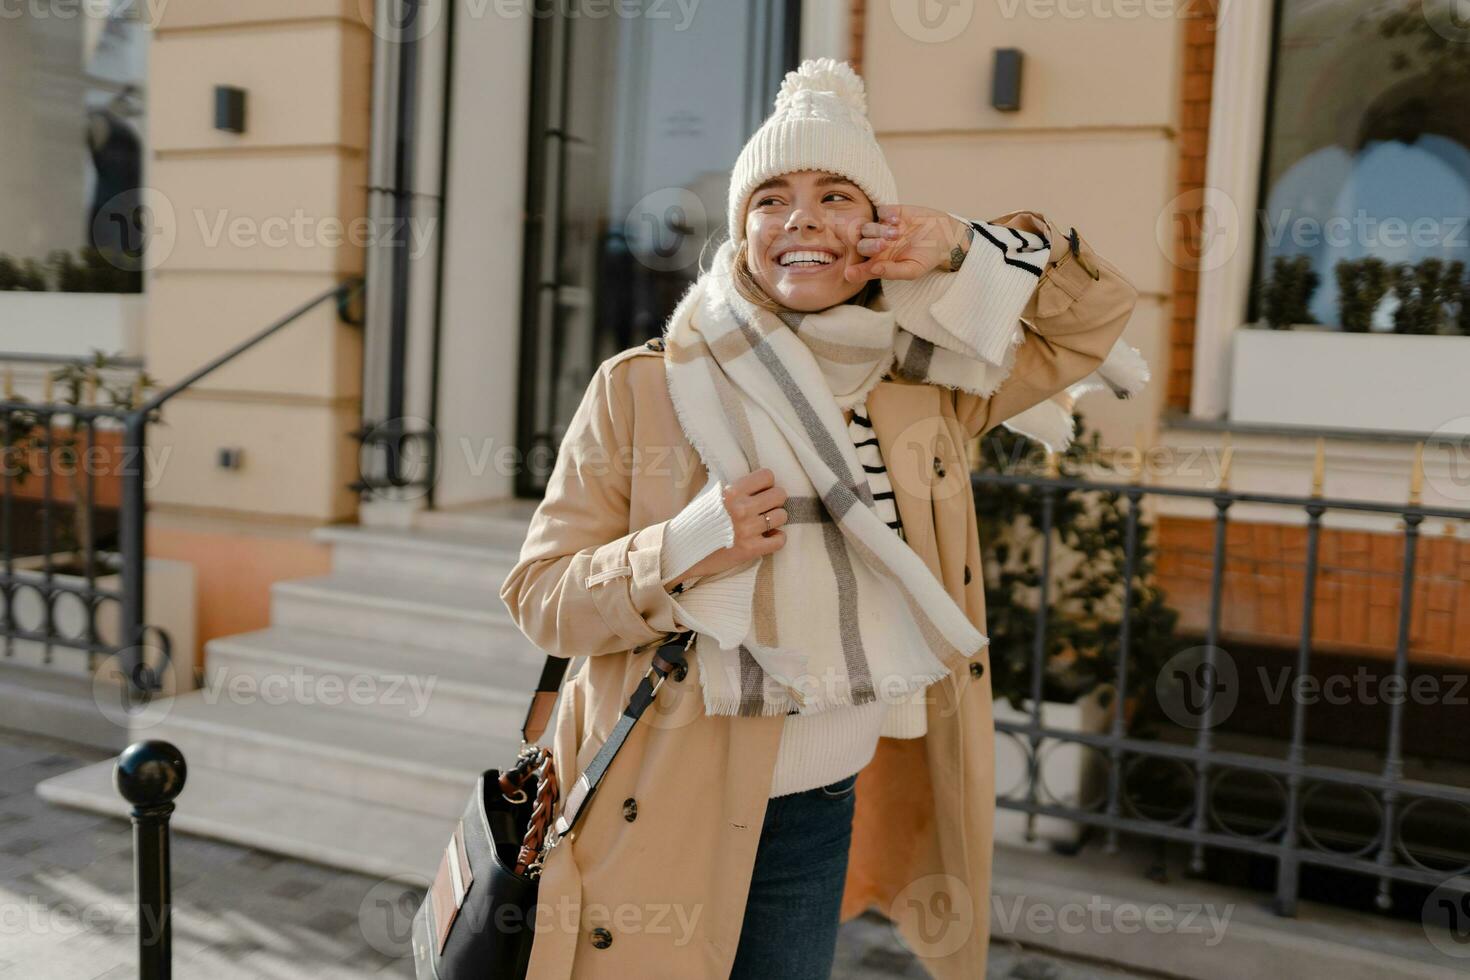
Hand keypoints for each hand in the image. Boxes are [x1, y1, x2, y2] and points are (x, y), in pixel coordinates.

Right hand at [677, 468, 787, 581]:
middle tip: (765, 507)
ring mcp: (747, 530)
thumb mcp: (710, 497)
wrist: (682, 550)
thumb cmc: (695, 522)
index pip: (767, 476)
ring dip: (776, 519)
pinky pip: (780, 540)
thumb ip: (733, 490)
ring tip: (765, 523)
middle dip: (774, 500)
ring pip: (782, 516)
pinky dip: (777, 538)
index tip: (761, 491)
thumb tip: (756, 482)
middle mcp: (741, 509)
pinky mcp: (750, 550)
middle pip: (779, 494)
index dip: (766, 483)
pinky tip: (768, 537)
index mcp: (731, 492)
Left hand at [845, 205, 972, 283]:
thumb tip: (874, 271)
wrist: (944, 237)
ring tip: (897, 233)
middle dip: (870, 245)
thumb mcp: (913, 270)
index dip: (855, 270)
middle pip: (861, 245)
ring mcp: (883, 228)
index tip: (849, 273)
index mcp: (879, 263)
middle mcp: (877, 246)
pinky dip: (886, 216)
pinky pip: (881, 212)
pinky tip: (899, 221)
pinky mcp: (892, 213)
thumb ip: (892, 272)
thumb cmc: (927, 257)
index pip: (861, 268)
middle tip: (884, 245)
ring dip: (879, 230)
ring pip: (868, 228)